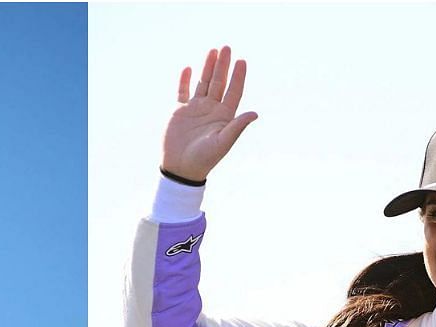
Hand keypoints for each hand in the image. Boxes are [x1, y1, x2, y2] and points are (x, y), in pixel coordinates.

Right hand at [161, 46, 258, 181]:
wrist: (181, 169)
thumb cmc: (204, 159)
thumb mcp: (223, 143)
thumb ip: (237, 126)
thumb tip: (255, 113)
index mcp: (224, 116)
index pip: (233, 92)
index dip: (238, 77)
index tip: (242, 61)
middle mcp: (211, 110)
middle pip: (219, 82)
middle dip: (223, 65)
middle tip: (227, 48)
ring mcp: (195, 109)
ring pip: (203, 83)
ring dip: (207, 68)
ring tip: (213, 51)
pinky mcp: (180, 112)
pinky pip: (182, 92)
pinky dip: (185, 81)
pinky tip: (188, 69)